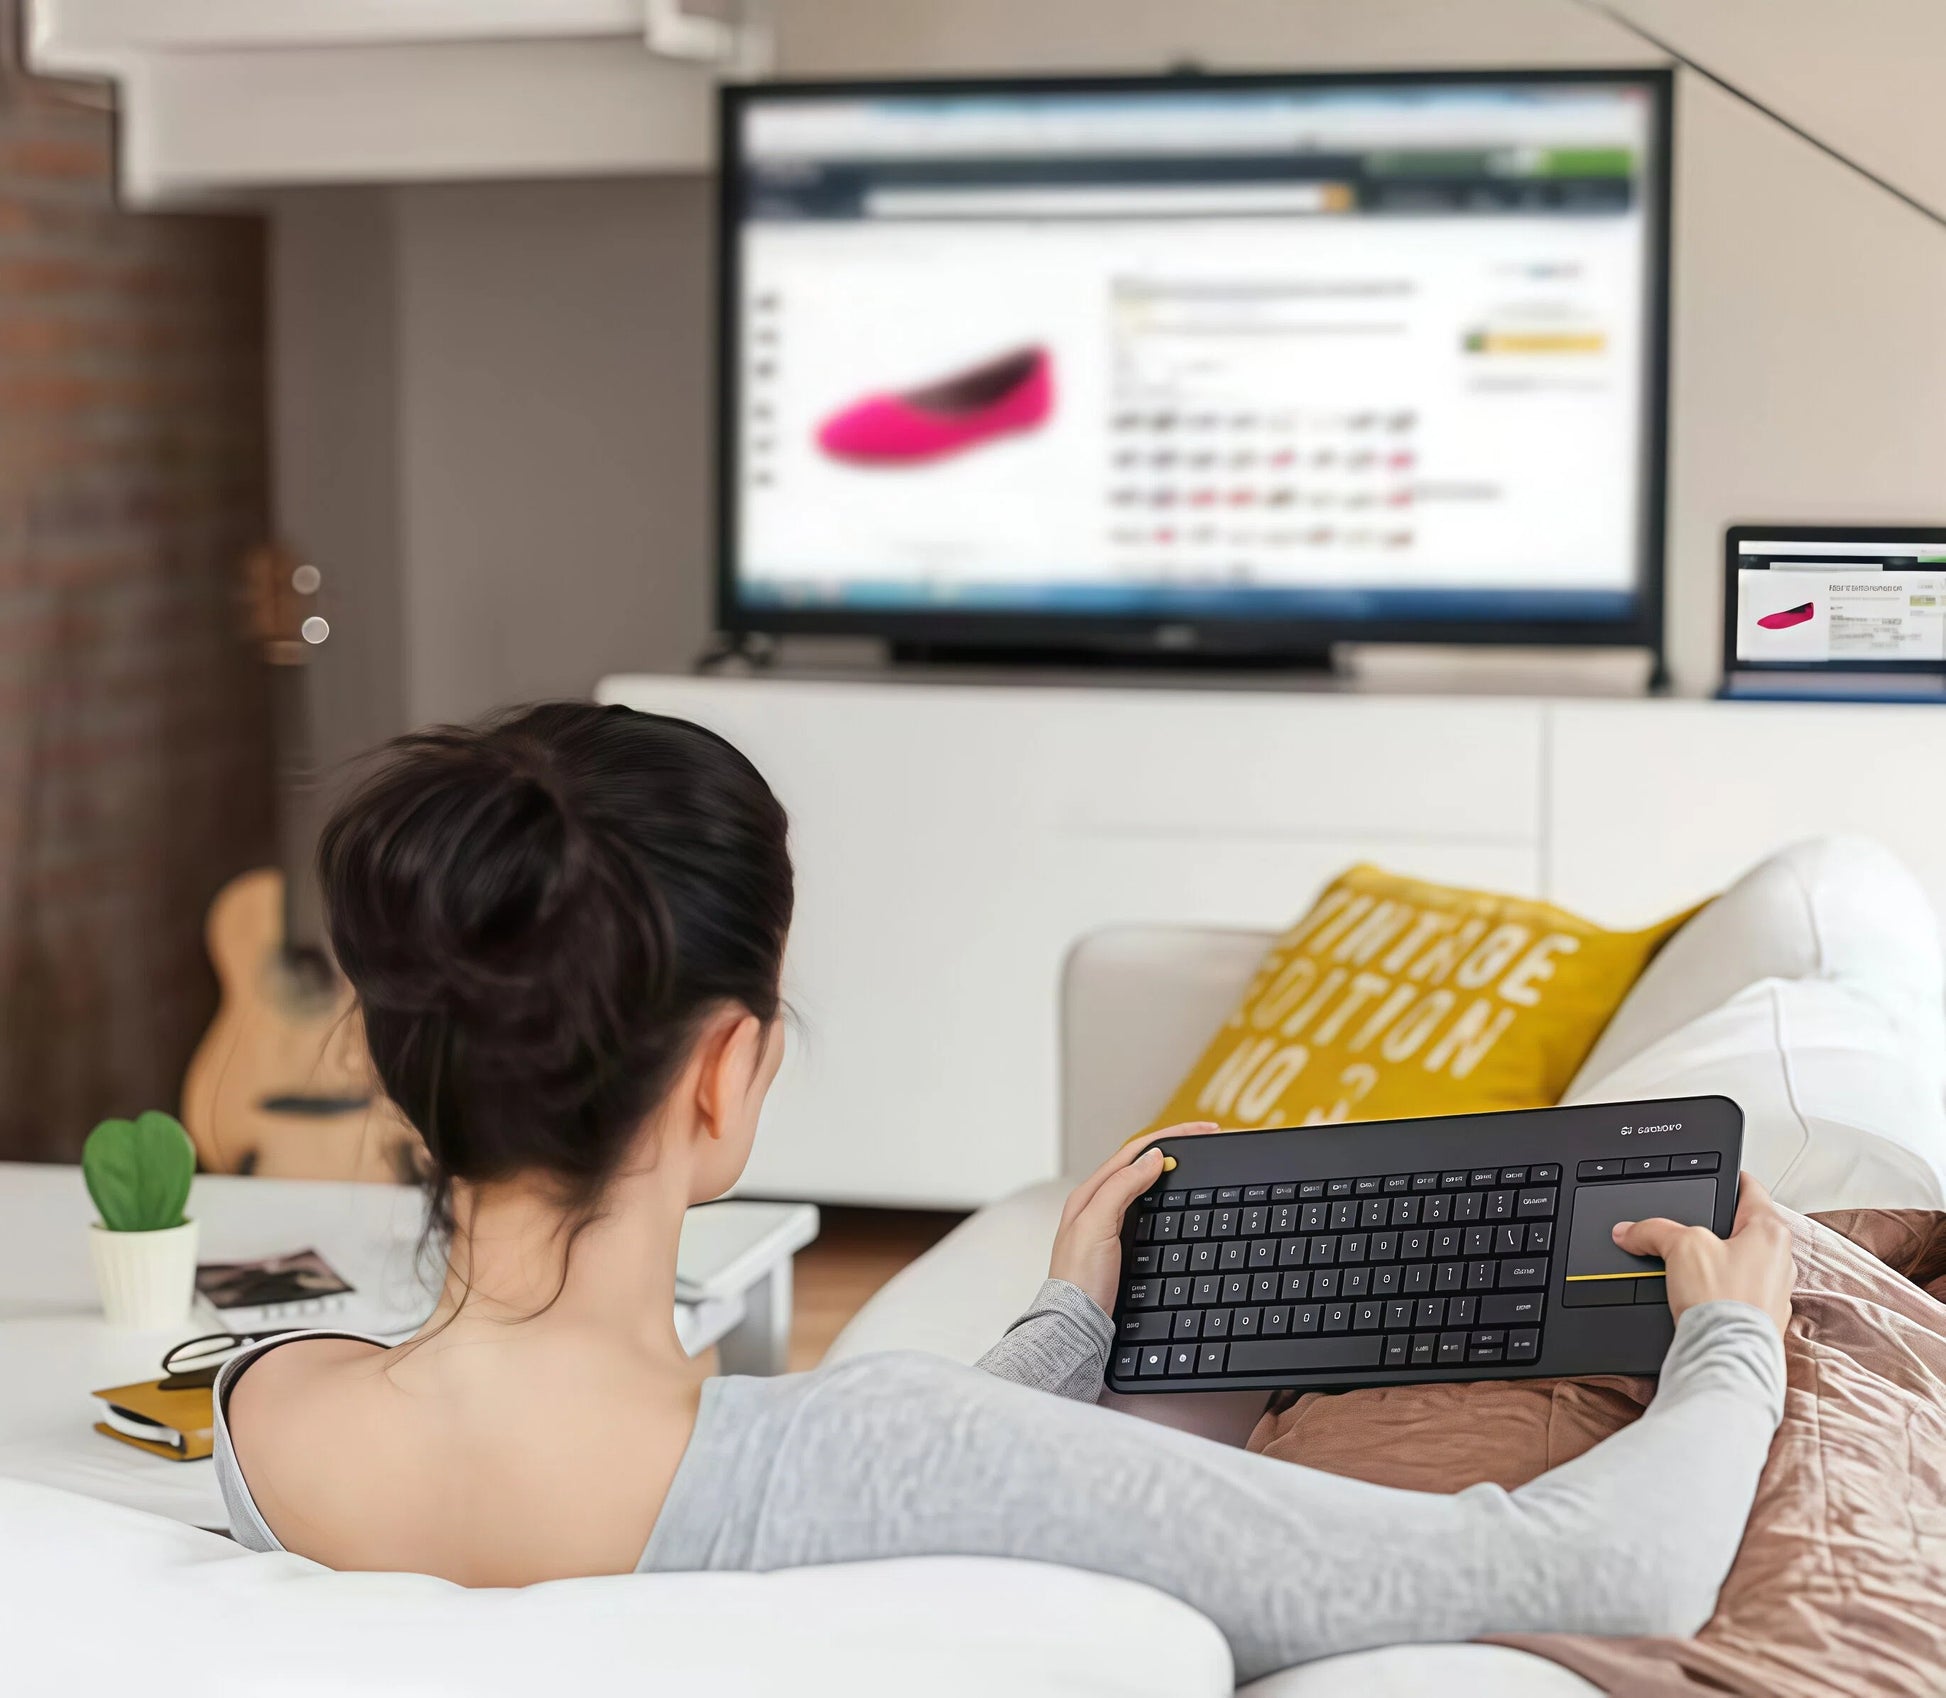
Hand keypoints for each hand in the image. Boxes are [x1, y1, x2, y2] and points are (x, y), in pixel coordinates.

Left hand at [1049, 1124, 1220, 1313]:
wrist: (1077, 1325)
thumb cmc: (1080, 1279)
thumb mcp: (1097, 1224)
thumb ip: (1121, 1187)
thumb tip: (1153, 1158)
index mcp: (1090, 1193)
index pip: (1136, 1151)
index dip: (1171, 1137)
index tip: (1202, 1131)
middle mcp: (1098, 1204)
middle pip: (1140, 1161)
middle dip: (1172, 1144)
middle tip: (1205, 1138)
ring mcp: (1109, 1224)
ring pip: (1143, 1183)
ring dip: (1168, 1166)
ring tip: (1195, 1158)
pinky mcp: (1120, 1244)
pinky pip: (1145, 1206)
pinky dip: (1164, 1193)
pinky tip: (1176, 1197)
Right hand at [1611, 1171, 1792, 1336]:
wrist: (1725, 1356)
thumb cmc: (1722, 1301)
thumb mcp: (1679, 1246)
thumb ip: (1652, 1230)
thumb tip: (1628, 1231)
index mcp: (1771, 1231)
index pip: (1750, 1187)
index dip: (1727, 1176)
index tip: (1714, 1173)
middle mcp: (1780, 1259)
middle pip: (1742, 1227)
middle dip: (1713, 1225)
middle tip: (1687, 1223)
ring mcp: (1773, 1291)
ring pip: (1739, 1260)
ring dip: (1715, 1259)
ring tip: (1686, 1263)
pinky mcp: (1761, 1317)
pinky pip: (1736, 1291)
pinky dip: (1717, 1288)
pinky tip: (1696, 1293)